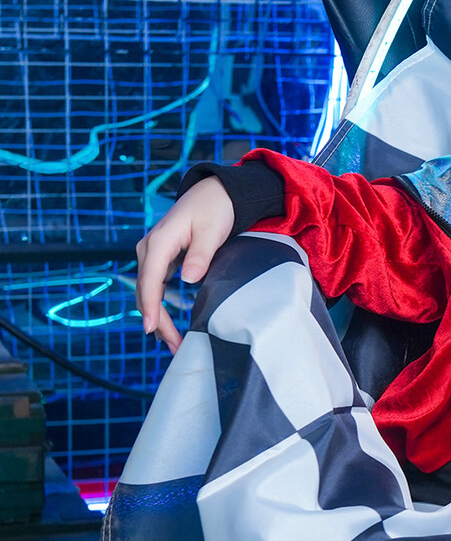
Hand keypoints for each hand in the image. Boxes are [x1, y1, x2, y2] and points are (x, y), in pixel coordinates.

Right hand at [134, 178, 234, 353]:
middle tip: (173, 347)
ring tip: (172, 344)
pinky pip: (154, 286)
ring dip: (157, 317)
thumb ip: (201, 255)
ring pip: (148, 291)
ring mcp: (152, 253)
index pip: (150, 279)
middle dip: (156, 321)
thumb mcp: (212, 231)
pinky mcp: (160, 258)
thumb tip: (188, 279)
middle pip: (146, 291)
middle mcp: (149, 248)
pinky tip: (167, 325)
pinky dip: (159, 306)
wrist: (214, 193)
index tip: (152, 329)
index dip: (151, 307)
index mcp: (160, 241)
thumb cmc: (215, 209)